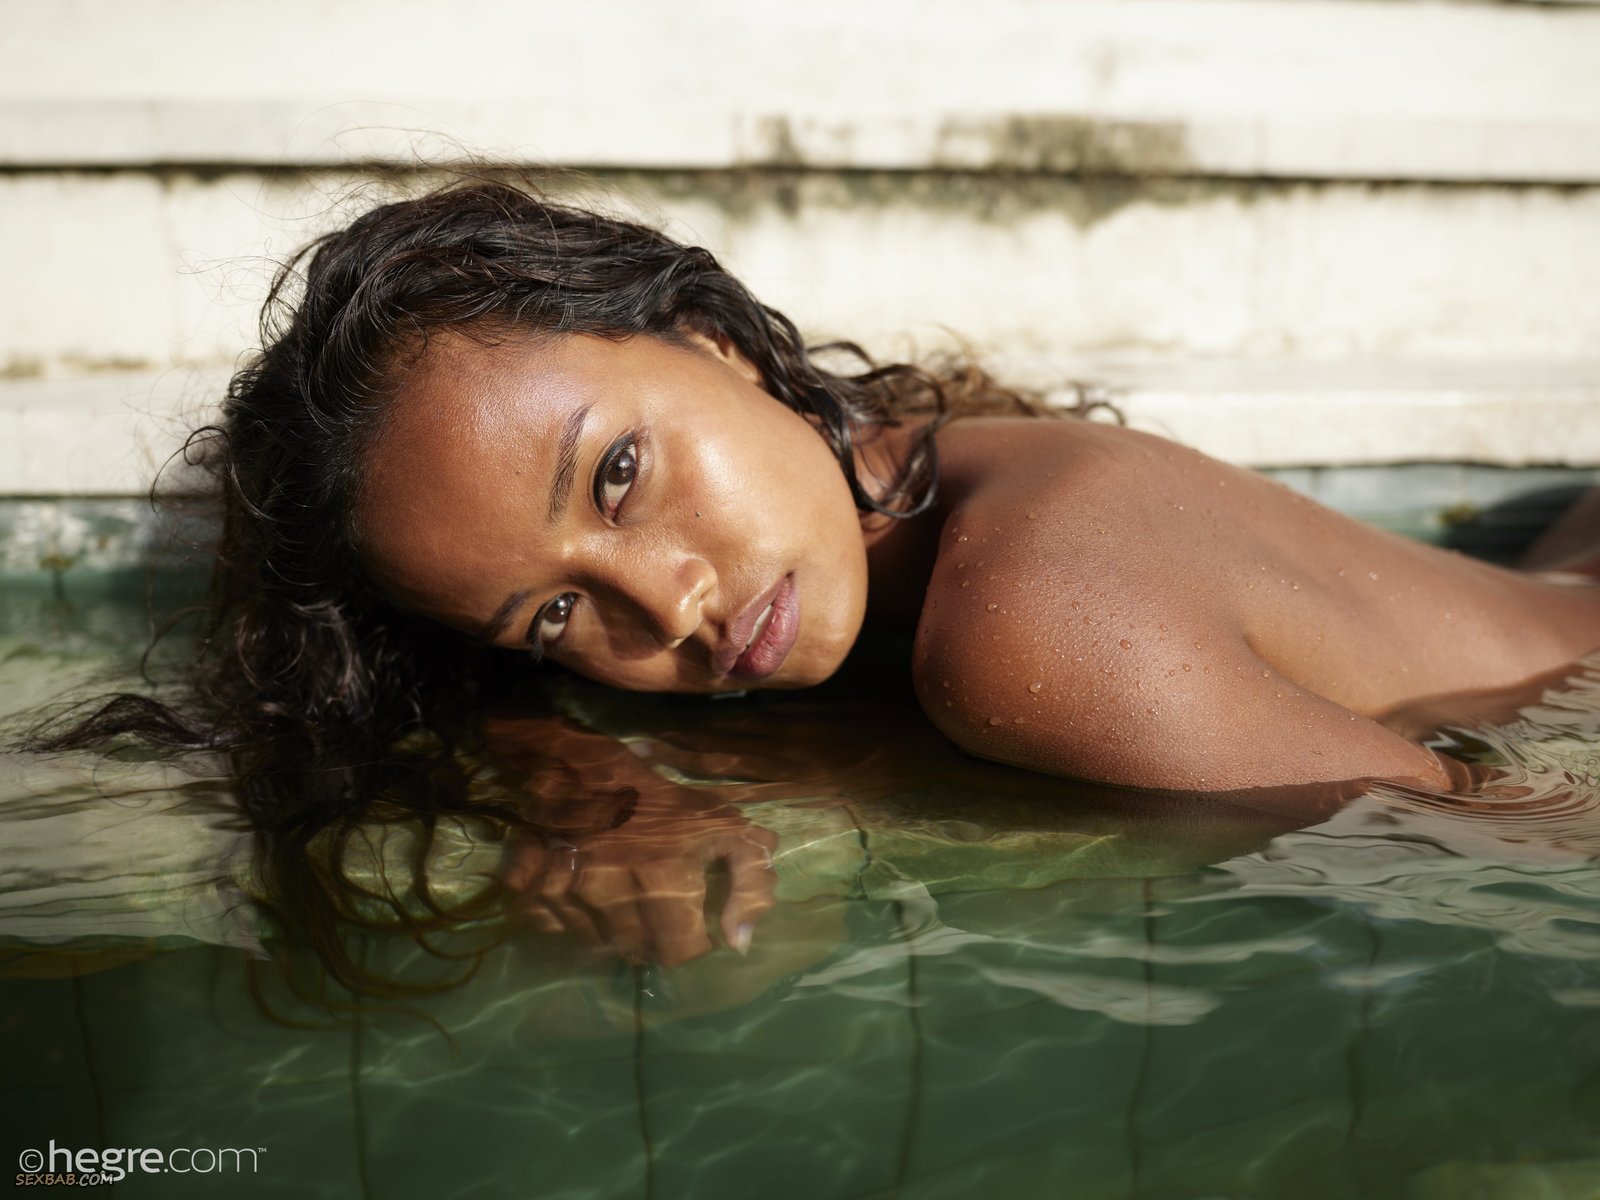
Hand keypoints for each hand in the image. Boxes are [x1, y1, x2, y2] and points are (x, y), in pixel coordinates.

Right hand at [502, 782, 778, 966]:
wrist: (584, 764)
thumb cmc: (662, 796)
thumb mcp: (725, 825)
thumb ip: (751, 883)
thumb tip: (740, 943)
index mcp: (663, 880)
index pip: (682, 951)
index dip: (696, 940)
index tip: (697, 920)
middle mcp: (612, 893)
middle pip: (642, 953)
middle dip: (659, 939)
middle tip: (664, 910)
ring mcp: (568, 892)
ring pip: (601, 946)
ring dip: (618, 932)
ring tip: (628, 899)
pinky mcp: (534, 888)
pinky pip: (559, 929)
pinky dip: (576, 920)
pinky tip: (590, 894)